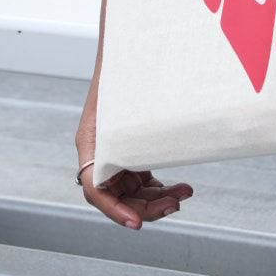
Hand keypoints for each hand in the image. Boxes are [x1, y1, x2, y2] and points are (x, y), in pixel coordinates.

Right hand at [76, 83, 192, 228]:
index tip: (136, 224)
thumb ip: (127, 130)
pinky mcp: (132, 155)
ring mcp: (118, 157)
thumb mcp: (123, 100)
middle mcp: (101, 156)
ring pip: (135, 193)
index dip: (115, 211)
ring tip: (185, 193)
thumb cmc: (123, 72)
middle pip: (119, 197)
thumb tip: (139, 151)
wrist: (128, 52)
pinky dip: (160, 188)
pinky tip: (180, 187)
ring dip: (158, 199)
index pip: (97, 191)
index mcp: (90, 145)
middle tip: (175, 204)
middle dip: (147, 207)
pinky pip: (144, 182)